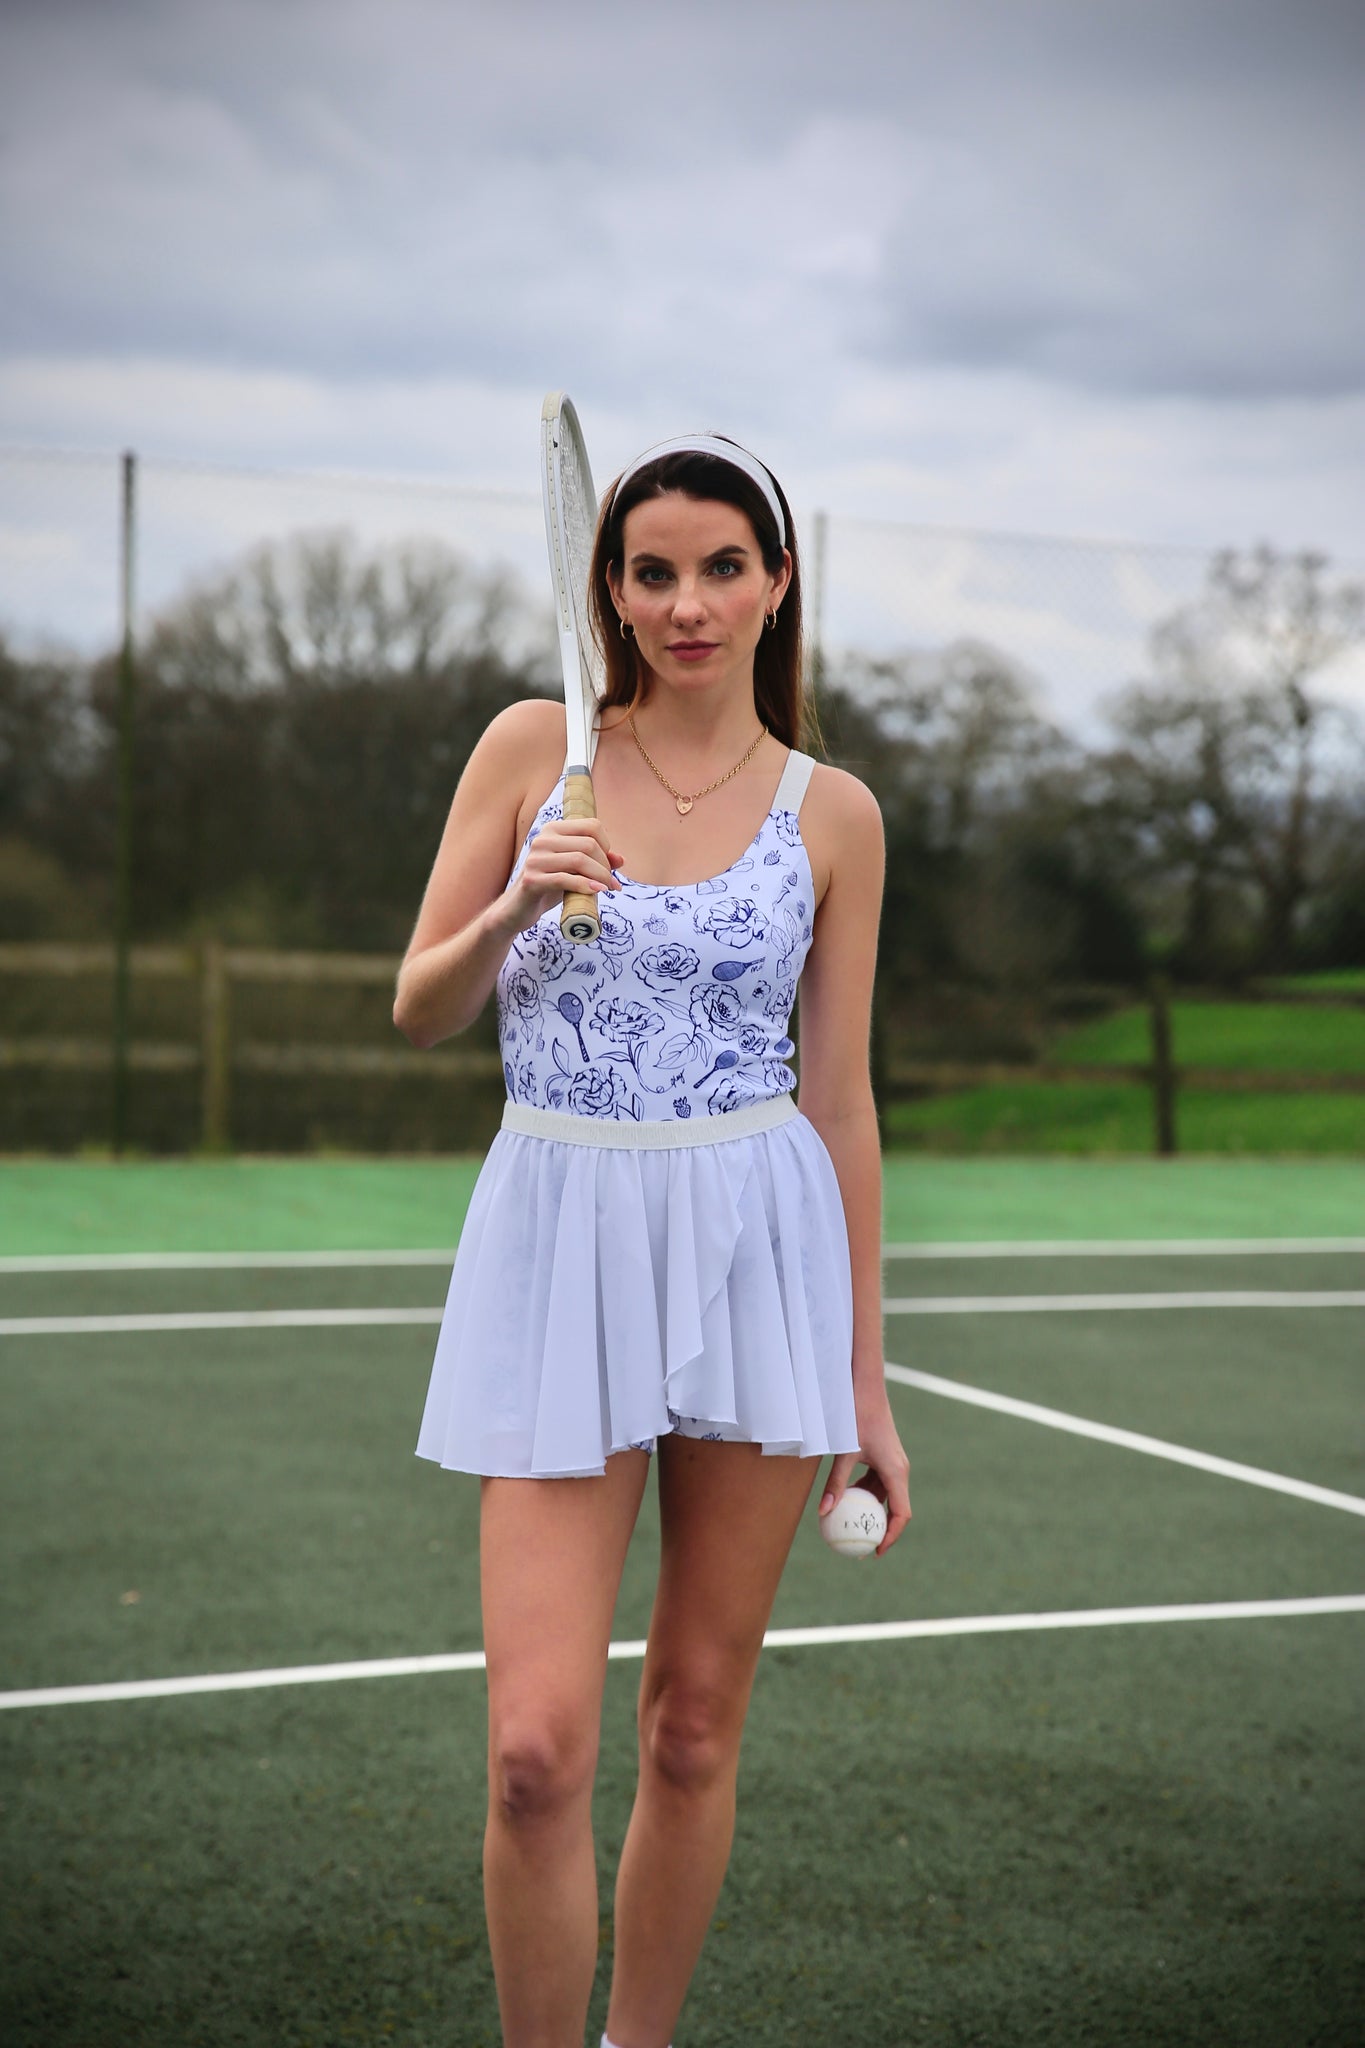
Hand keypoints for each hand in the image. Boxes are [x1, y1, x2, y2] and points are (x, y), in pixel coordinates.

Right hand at [501, 818, 622, 930]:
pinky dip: (586, 886)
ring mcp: (535, 859)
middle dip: (605, 866)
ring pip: (580, 860)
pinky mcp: (532, 879)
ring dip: (600, 877)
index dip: (606, 845)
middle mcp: (542, 839)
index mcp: (553, 829)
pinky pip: (566, 879)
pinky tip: (596, 892)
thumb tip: (621, 859)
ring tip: (606, 889)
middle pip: (589, 844)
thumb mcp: (574, 870)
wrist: (519, 908)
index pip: (592, 826)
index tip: (607, 865)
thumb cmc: (549, 886)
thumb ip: (597, 861)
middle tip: (610, 883)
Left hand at [817, 1382, 910, 1556]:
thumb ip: (835, 1483)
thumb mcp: (845, 1452)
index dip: (891, 1536)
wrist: (865, 1388)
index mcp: (896, 1472)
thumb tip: (824, 1512)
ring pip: (885, 1496)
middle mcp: (899, 1470)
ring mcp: (893, 1463)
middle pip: (896, 1509)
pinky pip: (877, 1483)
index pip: (901, 1514)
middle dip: (881, 1530)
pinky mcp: (884, 1457)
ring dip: (869, 1511)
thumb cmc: (856, 1417)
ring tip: (850, 1528)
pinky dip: (864, 1494)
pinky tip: (844, 1499)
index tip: (875, 1552)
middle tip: (862, 1548)